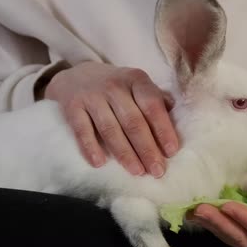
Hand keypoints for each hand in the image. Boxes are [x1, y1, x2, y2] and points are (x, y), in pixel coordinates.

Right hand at [44, 61, 178, 176]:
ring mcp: (92, 96)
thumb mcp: (137, 84)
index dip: (162, 129)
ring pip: (110, 129)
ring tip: (137, 171)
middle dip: (146, 149)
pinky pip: (81, 130)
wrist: (76, 75)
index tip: (171, 151)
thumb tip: (174, 112)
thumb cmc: (117, 87)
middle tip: (157, 170)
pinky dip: (90, 147)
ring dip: (124, 153)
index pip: (152, 106)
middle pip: (133, 121)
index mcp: (136, 80)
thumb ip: (155, 98)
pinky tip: (100, 163)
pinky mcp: (72, 107)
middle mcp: (114, 86)